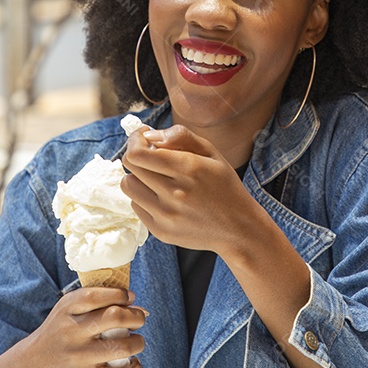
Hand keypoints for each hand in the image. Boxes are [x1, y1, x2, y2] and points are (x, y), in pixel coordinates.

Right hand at [4, 287, 146, 367]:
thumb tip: (138, 307)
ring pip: (122, 346)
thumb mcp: (67, 310)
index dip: (121, 294)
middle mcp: (72, 330)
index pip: (99, 295)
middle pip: (116, 317)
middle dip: (136, 317)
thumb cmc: (58, 333)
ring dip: (138, 342)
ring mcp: (78, 356)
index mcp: (67, 308)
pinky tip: (133, 364)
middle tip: (138, 320)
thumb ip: (96, 303)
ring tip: (136, 342)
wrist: (29, 366)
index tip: (129, 298)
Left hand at [121, 124, 264, 254]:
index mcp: (188, 169)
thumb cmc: (224, 186)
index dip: (135, 141)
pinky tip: (163, 197)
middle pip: (130, 167)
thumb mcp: (211, 152)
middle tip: (150, 155)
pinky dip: (145, 197)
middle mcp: (175, 194)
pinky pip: (136, 206)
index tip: (143, 137)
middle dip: (137, 155)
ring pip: (128, 186)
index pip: (138, 154)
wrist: (238, 228)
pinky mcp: (161, 231)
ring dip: (137, 177)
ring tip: (156, 177)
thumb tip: (148, 135)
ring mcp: (166, 216)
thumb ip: (180, 136)